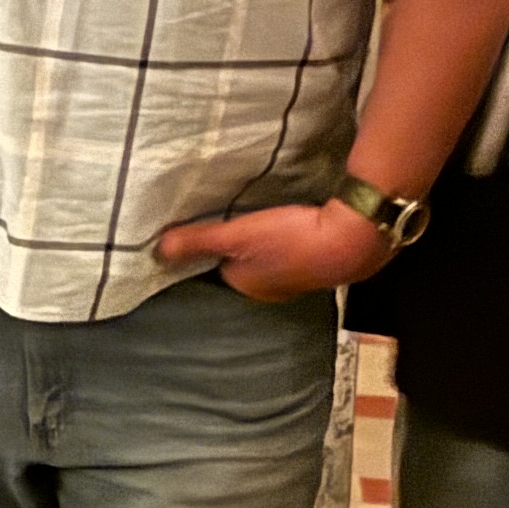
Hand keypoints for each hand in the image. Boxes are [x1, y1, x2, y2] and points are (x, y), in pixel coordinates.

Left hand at [152, 203, 390, 302]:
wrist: (353, 240)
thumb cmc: (291, 240)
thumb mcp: (236, 236)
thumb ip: (197, 242)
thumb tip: (155, 251)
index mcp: (248, 287)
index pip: (220, 267)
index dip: (216, 247)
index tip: (215, 226)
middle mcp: (272, 290)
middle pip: (246, 263)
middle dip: (243, 244)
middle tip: (243, 217)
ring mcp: (299, 279)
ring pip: (271, 257)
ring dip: (268, 241)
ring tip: (268, 218)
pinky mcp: (322, 263)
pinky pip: (296, 249)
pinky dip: (292, 237)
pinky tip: (295, 223)